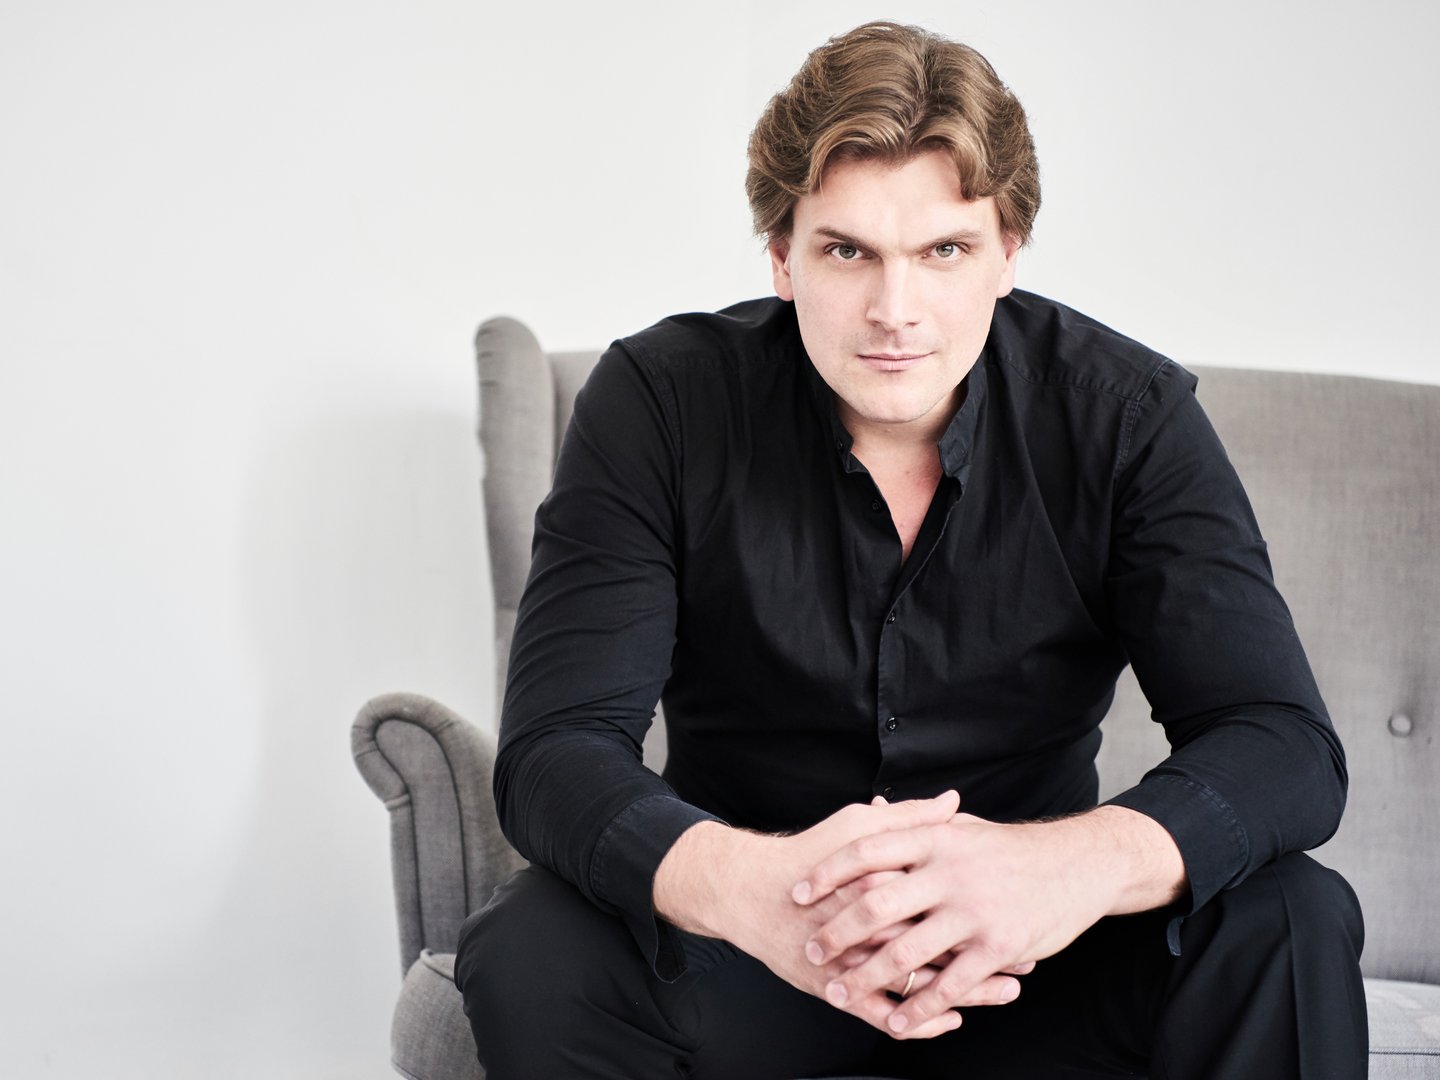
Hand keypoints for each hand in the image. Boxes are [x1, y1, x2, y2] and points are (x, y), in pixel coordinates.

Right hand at [653, 792, 1026, 1039]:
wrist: (750, 892)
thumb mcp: (858, 827)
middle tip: (1026, 960)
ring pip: (921, 985)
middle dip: (988, 956)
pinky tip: (951, 1019)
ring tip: (1005, 991)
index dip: (985, 907)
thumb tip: (952, 802)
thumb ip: (908, 818)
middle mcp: (872, 924)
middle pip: (942, 945)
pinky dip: (921, 1021)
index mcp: (883, 880)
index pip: (946, 899)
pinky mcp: (837, 987)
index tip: (1021, 909)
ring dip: (968, 992)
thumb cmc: (807, 855)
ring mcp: (855, 960)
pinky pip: (886, 1014)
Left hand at [794, 806, 1184, 1036]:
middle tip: (813, 948)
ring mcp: (973, 912)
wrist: (1077, 864)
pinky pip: (948, 984)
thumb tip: (873, 807)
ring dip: (866, 976)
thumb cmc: (1011, 850)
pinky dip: (916, 1007)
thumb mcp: (961, 828)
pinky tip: (895, 1021)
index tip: (798, 891)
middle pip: (877, 903)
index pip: (867, 851)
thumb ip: (916, 822)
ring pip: (906, 951)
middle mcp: (950, 873)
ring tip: (839, 991)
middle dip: (838, 930)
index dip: (828, 872)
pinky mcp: (997, 947)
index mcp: (935, 840)